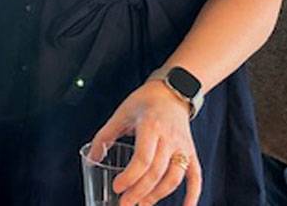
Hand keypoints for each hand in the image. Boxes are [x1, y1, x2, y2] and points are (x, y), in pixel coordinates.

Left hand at [89, 81, 201, 205]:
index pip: (143, 159)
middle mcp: (169, 139)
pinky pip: (196, 176)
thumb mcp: (121, 113)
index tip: (117, 187)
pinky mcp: (191, 152)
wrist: (172, 92)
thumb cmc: (144, 102)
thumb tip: (91, 157)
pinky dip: (193, 194)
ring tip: (142, 205)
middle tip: (125, 204)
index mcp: (150, 127)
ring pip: (174, 177)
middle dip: (140, 192)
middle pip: (157, 172)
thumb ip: (105, 135)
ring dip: (158, 195)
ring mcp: (183, 147)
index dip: (130, 177)